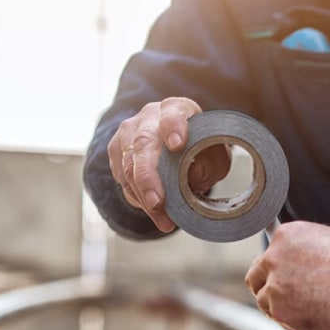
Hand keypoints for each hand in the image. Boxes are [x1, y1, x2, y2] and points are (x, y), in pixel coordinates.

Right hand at [107, 97, 230, 232]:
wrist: (179, 145)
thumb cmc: (200, 149)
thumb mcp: (213, 155)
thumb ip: (207, 164)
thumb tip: (193, 178)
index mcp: (177, 108)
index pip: (173, 114)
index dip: (174, 128)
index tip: (177, 145)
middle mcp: (149, 116)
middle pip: (142, 143)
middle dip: (148, 177)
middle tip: (157, 202)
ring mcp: (128, 132)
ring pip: (128, 165)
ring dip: (143, 196)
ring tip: (162, 220)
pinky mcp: (117, 150)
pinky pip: (122, 177)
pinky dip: (137, 197)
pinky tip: (153, 210)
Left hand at [245, 221, 329, 329]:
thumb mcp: (329, 243)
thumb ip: (305, 254)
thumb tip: (301, 272)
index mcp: (285, 236)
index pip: (268, 256)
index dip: (277, 272)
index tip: (286, 281)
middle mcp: (273, 258)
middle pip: (256, 279)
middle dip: (269, 291)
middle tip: (288, 301)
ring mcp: (274, 285)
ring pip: (267, 304)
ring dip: (284, 311)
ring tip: (312, 314)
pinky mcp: (280, 310)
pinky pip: (282, 324)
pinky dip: (297, 328)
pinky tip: (319, 326)